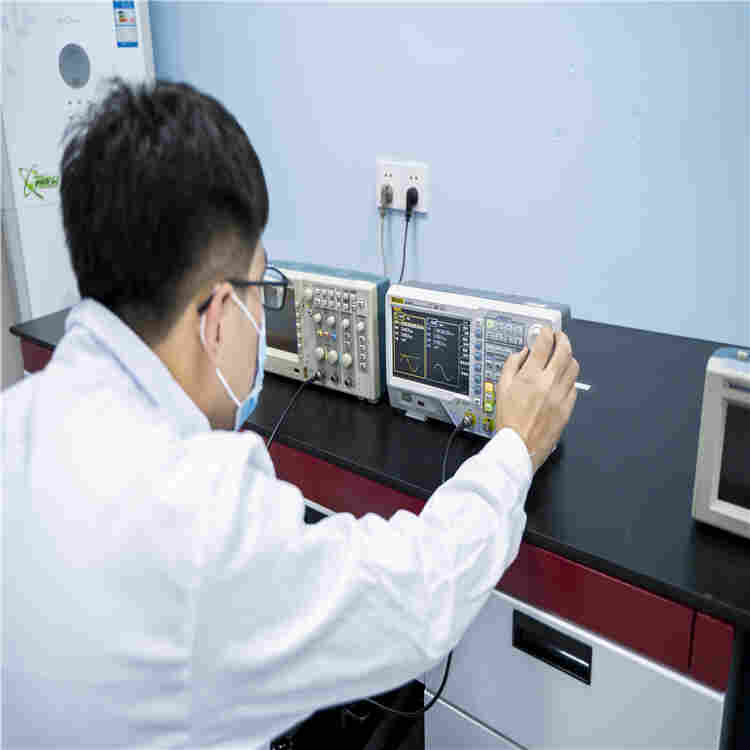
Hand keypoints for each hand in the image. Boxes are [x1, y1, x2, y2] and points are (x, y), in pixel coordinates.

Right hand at [497, 328, 578, 472]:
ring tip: (562, 356)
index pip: (544, 344)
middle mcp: (549, 383)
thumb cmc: (508, 420)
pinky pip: (574, 386)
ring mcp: (561, 395)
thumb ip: (511, 366)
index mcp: (530, 376)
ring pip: (574, 366)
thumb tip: (522, 353)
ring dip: (569, 357)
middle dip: (563, 339)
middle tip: (559, 337)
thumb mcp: (501, 388)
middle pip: (565, 350)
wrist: (519, 446)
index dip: (546, 333)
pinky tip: (562, 379)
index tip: (545, 331)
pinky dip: (568, 378)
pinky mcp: (568, 407)